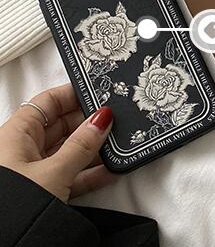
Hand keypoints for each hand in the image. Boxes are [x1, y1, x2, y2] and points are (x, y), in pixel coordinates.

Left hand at [0, 83, 116, 201]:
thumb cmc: (14, 207)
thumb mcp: (55, 172)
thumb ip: (83, 144)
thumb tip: (103, 117)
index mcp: (16, 135)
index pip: (49, 102)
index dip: (74, 93)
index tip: (101, 90)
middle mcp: (22, 150)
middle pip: (61, 125)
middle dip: (90, 122)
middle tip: (117, 118)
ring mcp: (33, 172)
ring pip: (68, 150)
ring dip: (94, 149)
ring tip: (119, 144)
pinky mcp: (43, 193)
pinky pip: (70, 174)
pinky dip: (90, 172)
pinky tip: (111, 170)